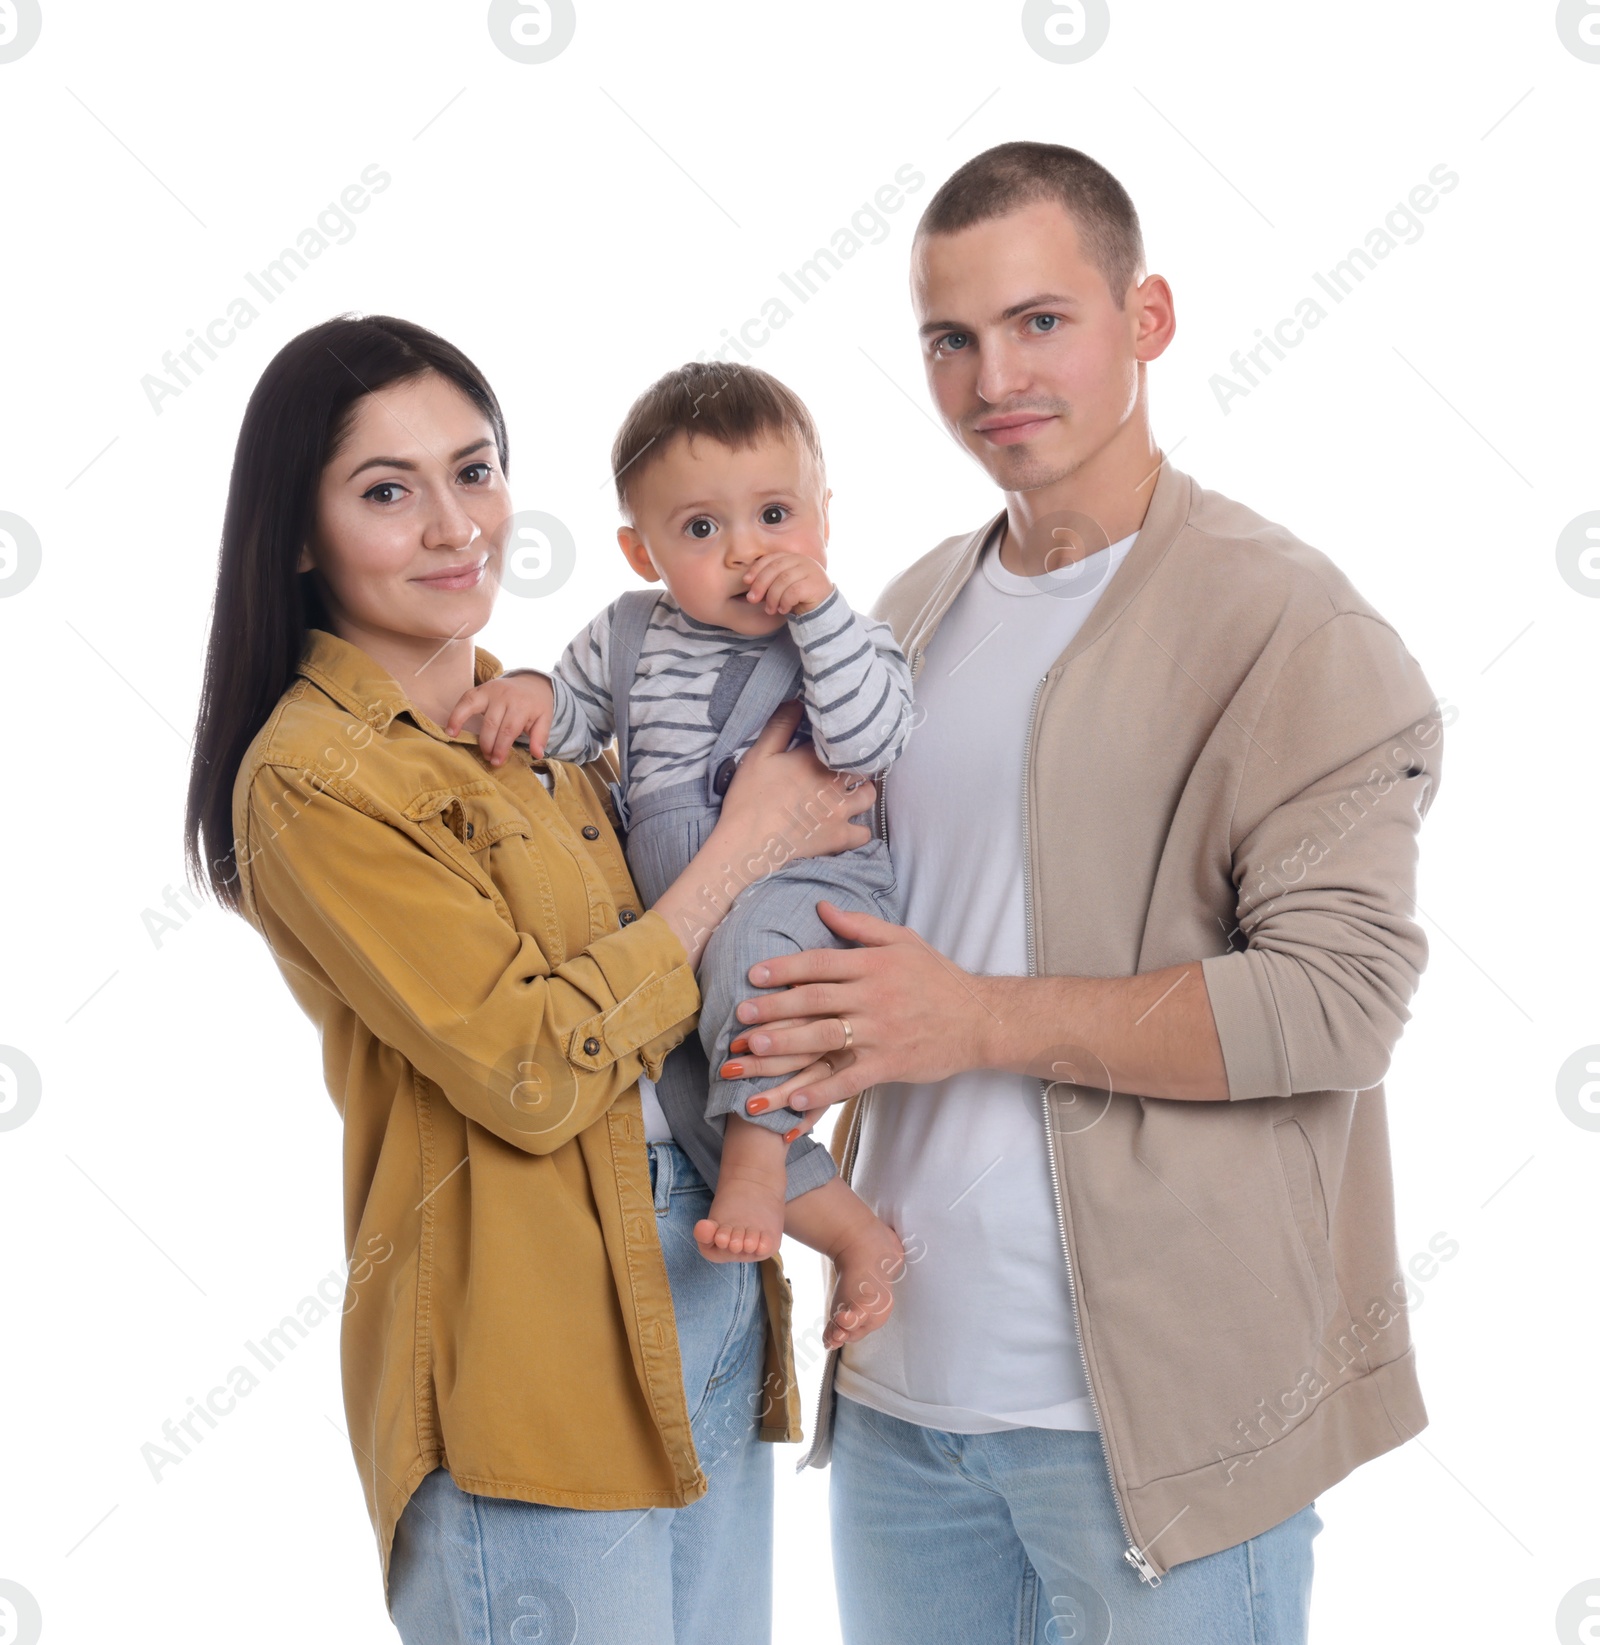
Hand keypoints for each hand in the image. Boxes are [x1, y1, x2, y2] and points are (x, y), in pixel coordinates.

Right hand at [446, 669, 554, 766]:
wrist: (531, 682)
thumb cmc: (536, 705)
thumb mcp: (545, 719)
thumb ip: (540, 736)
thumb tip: (537, 754)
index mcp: (521, 705)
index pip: (508, 730)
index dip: (501, 748)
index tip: (497, 762)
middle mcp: (504, 696)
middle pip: (491, 723)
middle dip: (488, 744)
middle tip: (488, 759)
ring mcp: (490, 690)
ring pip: (474, 709)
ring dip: (465, 726)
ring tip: (458, 741)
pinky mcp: (480, 689)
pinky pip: (464, 700)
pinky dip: (455, 713)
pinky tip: (450, 729)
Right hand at [713, 701, 874, 873]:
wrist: (747, 843)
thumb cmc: (749, 797)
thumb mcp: (759, 755)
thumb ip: (780, 726)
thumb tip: (798, 700)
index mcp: (814, 758)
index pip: (840, 739)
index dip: (839, 738)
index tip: (834, 739)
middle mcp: (834, 783)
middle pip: (861, 765)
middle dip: (855, 762)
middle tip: (842, 765)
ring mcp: (840, 811)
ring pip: (868, 795)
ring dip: (861, 791)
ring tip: (849, 791)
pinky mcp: (839, 837)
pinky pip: (863, 833)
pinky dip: (858, 828)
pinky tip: (848, 823)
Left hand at [722, 901, 993, 1114]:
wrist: (979, 1019)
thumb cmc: (938, 978)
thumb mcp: (903, 941)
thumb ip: (860, 927)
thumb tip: (821, 907)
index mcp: (874, 965)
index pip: (820, 963)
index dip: (784, 968)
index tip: (753, 975)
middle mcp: (874, 996)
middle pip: (815, 1000)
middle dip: (773, 1007)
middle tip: (739, 1015)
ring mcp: (881, 1032)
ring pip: (825, 1037)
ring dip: (785, 1044)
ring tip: (753, 1049)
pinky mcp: (889, 1064)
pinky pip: (850, 1079)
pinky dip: (821, 1090)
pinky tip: (795, 1098)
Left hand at [742, 551, 833, 616]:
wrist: (823, 610)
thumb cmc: (799, 598)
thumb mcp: (782, 587)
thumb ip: (770, 582)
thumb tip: (749, 585)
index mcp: (793, 558)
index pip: (771, 558)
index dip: (757, 569)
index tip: (746, 581)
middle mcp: (803, 560)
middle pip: (775, 568)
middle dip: (760, 584)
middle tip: (752, 599)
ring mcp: (811, 571)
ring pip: (782, 581)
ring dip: (772, 597)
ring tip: (770, 609)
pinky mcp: (815, 584)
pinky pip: (793, 592)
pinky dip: (784, 602)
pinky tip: (783, 610)